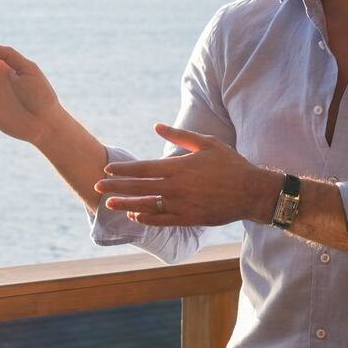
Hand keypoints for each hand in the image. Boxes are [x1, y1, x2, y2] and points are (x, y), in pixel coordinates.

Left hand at [95, 123, 278, 226]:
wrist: (251, 192)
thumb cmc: (230, 164)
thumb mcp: (206, 143)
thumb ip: (179, 136)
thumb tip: (156, 126)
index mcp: (178, 167)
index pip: (142, 168)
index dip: (123, 169)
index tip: (107, 169)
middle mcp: (175, 187)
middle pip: (138, 187)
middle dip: (116, 187)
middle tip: (97, 187)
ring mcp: (181, 205)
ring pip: (146, 206)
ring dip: (126, 204)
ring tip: (109, 204)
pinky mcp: (188, 219)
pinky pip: (161, 220)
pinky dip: (146, 219)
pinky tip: (135, 216)